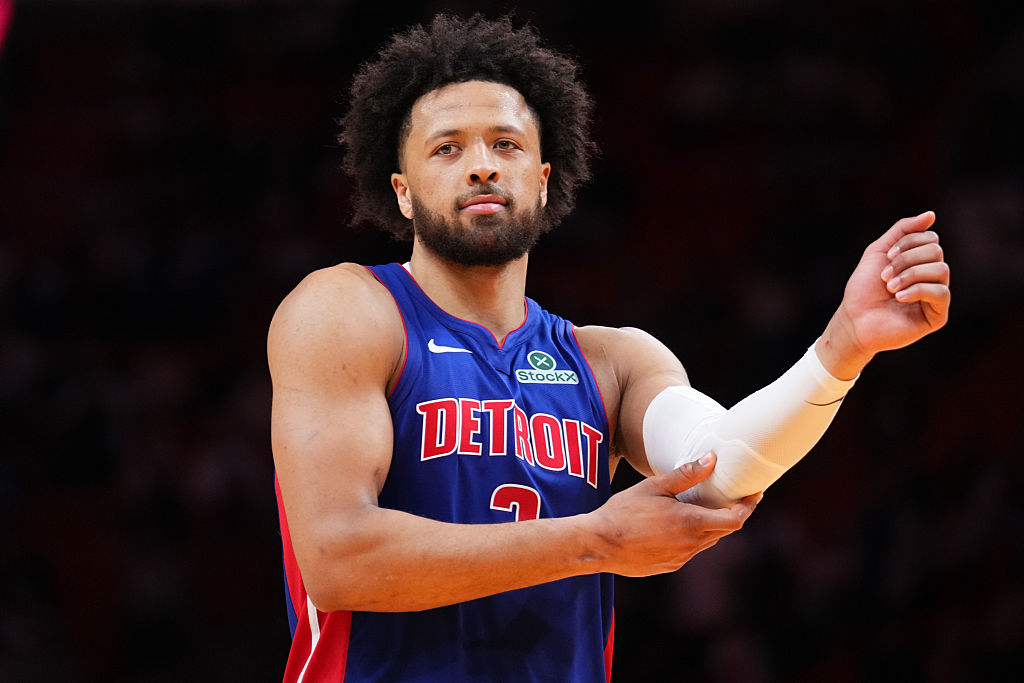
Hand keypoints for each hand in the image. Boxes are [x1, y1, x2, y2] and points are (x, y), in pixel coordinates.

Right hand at [589, 453, 761, 576]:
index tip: (755, 494)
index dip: (748, 506)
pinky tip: (679, 524)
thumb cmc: (624, 512)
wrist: (599, 544)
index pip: (736, 519)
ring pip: (708, 541)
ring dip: (712, 525)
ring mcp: (681, 558)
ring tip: (705, 507)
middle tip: (733, 495)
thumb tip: (712, 459)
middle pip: (725, 530)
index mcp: (692, 523)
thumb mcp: (654, 487)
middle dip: (732, 513)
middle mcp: (692, 544)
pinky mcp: (670, 565)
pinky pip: (691, 550)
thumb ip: (686, 474)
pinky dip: (694, 536)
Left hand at [820, 211, 950, 377]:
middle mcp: (931, 277)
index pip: (931, 239)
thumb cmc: (863, 288)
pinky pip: (941, 293)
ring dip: (910, 275)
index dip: (908, 243)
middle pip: (936, 252)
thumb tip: (931, 214)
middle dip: (907, 259)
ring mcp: (936, 296)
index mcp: (920, 261)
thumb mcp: (879, 251)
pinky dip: (917, 291)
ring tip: (890, 288)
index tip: (887, 256)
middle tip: (885, 276)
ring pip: (941, 270)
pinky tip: (899, 298)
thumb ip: (903, 231)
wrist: (854, 319)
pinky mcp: (938, 315)